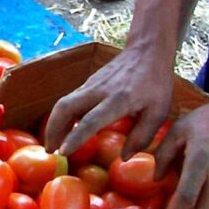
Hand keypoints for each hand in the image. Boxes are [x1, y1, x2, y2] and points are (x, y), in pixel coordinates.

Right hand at [43, 48, 174, 161]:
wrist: (147, 51)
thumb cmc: (156, 84)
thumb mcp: (158, 112)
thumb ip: (142, 136)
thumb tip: (123, 157)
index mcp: (118, 100)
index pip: (90, 120)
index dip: (75, 137)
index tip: (63, 152)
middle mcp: (99, 91)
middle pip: (65, 107)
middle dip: (52, 130)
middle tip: (50, 151)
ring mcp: (91, 85)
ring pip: (63, 103)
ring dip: (54, 124)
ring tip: (54, 144)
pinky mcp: (88, 83)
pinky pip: (70, 100)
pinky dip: (63, 116)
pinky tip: (66, 129)